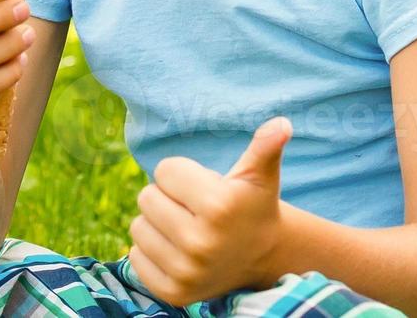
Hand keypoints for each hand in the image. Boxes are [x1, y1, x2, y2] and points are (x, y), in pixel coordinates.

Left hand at [128, 117, 290, 305]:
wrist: (263, 257)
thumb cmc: (253, 205)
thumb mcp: (260, 174)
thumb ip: (266, 146)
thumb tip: (281, 123)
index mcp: (219, 206)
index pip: (164, 170)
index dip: (183, 175)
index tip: (204, 188)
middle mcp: (201, 242)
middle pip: (147, 197)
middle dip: (168, 197)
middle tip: (194, 210)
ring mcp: (187, 271)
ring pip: (138, 226)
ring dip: (157, 223)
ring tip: (186, 229)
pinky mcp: (173, 292)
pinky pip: (135, 256)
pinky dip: (151, 251)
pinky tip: (178, 251)